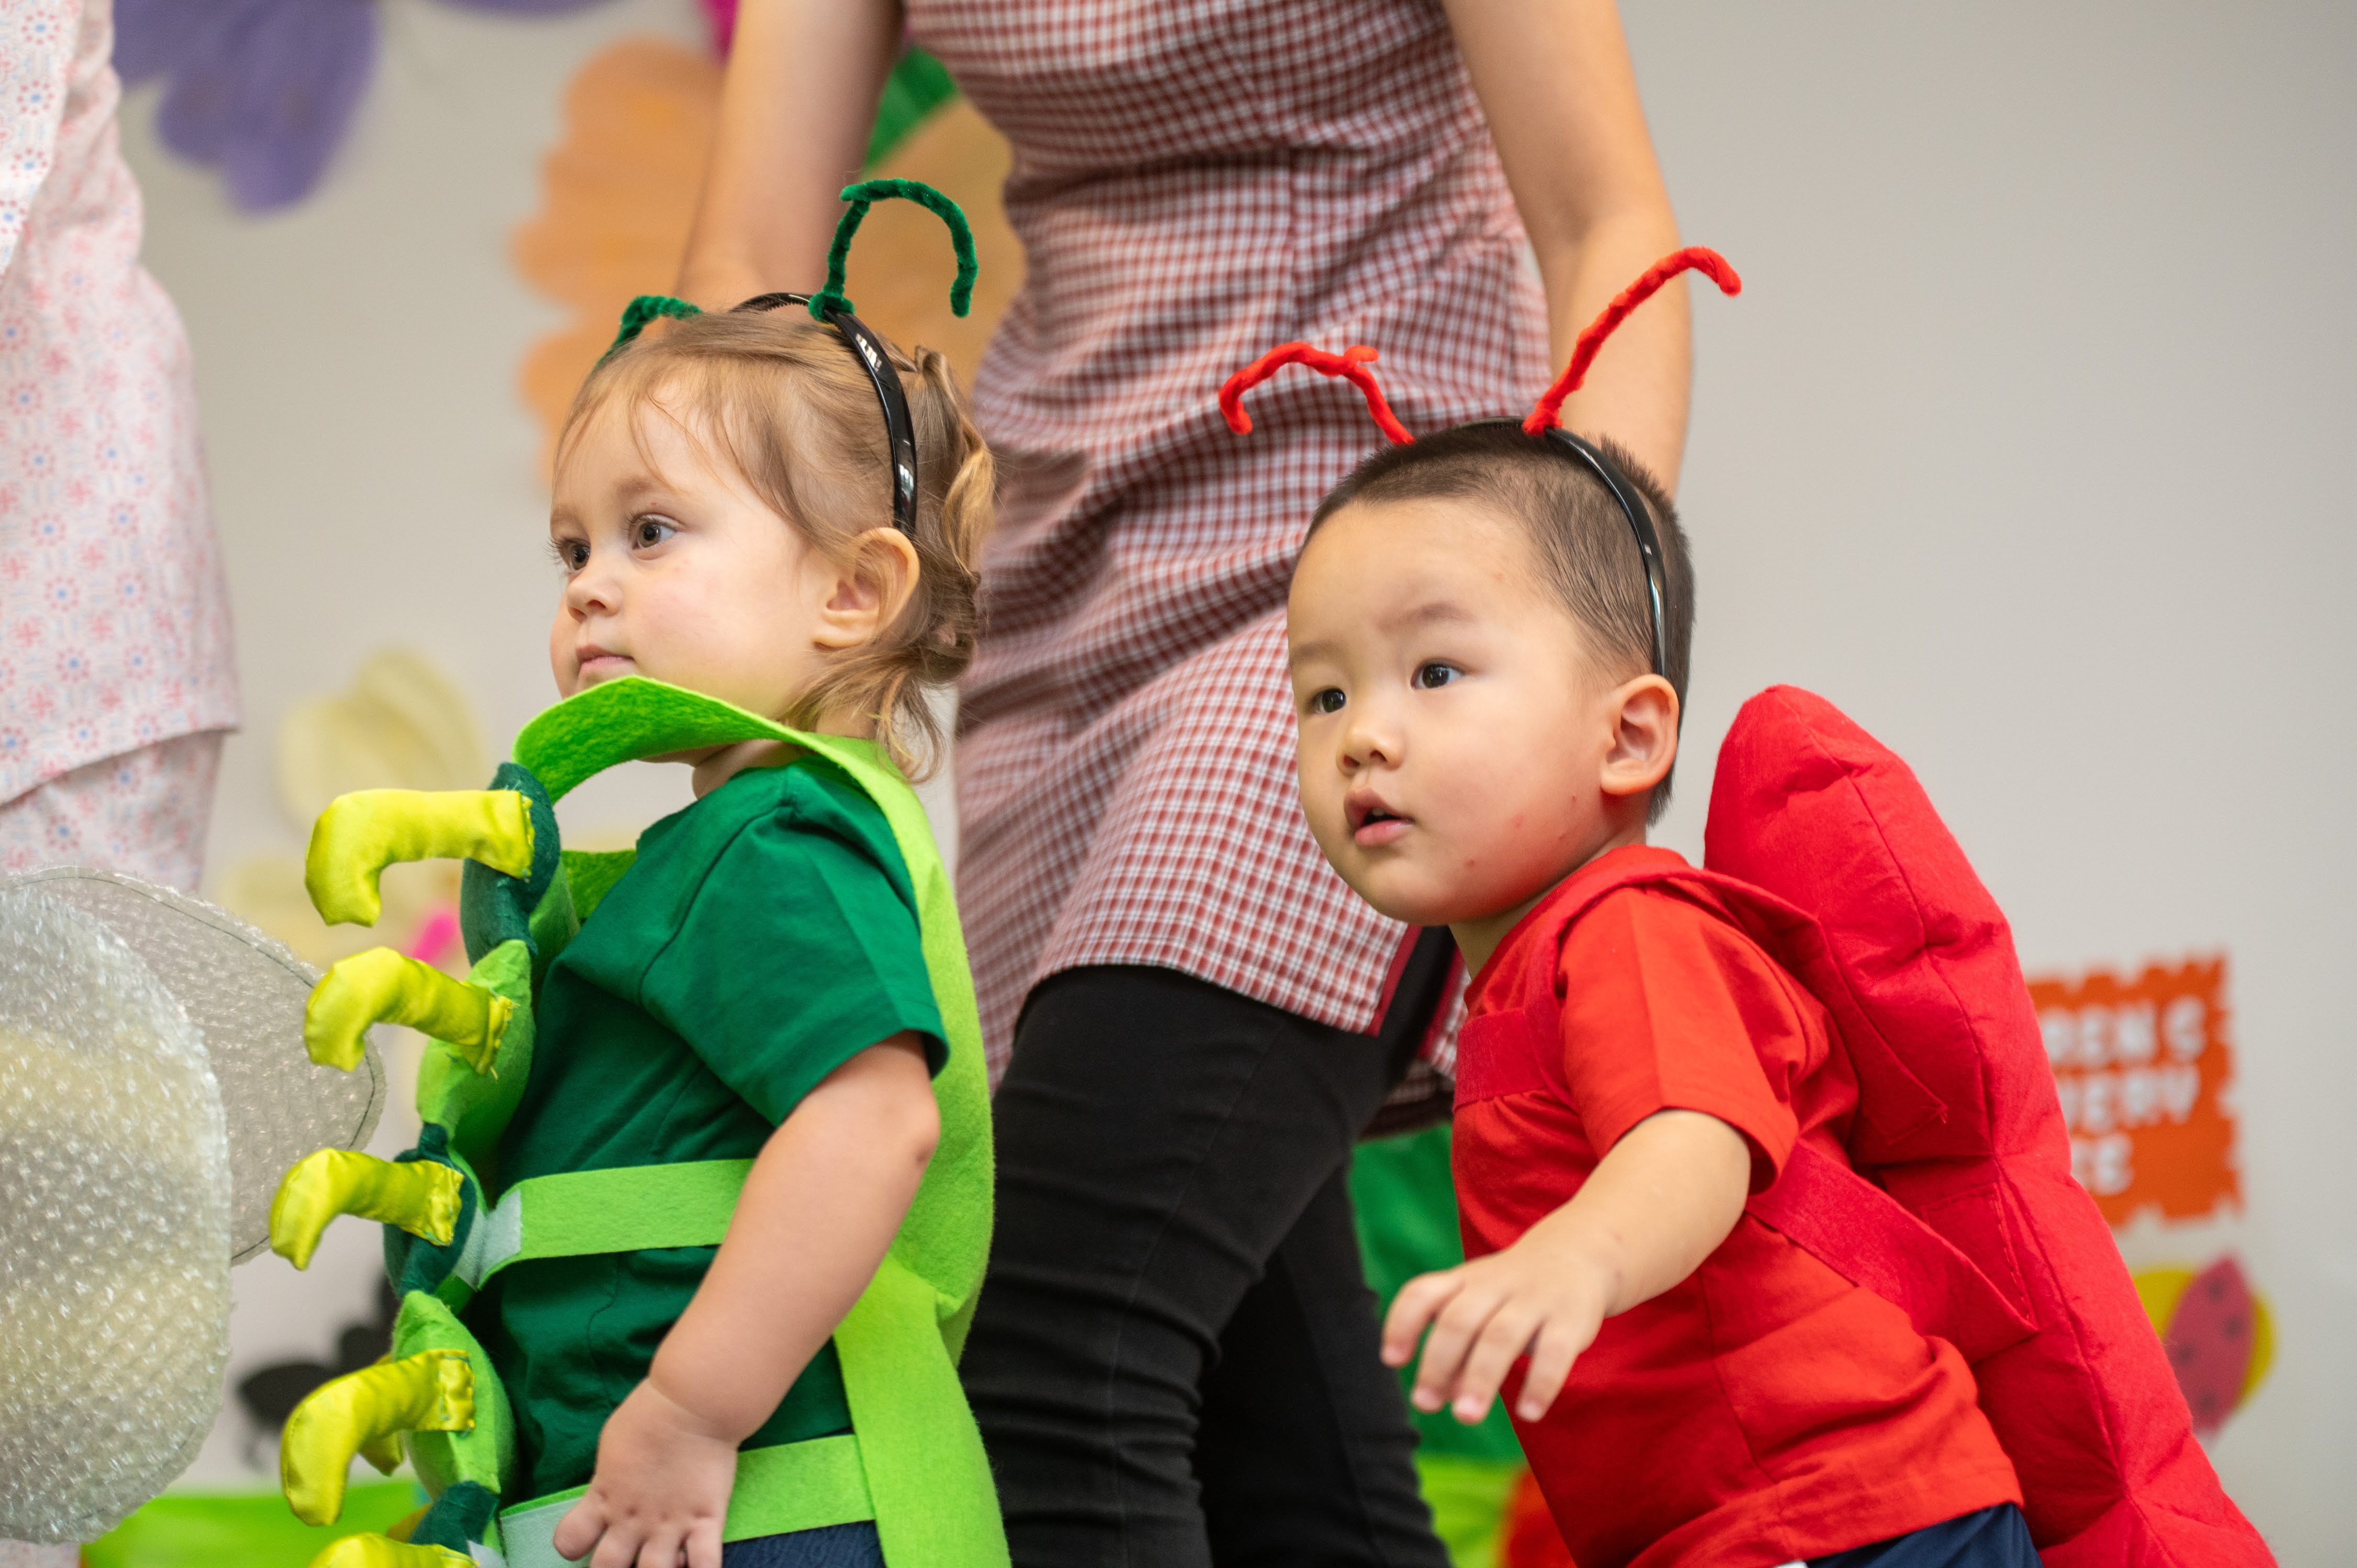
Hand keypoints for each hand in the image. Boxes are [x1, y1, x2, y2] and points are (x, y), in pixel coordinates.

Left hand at [551, 1378, 740, 1567]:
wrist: (693, 1403)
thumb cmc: (649, 1414)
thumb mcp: (612, 1447)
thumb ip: (607, 1479)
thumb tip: (607, 1492)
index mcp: (603, 1497)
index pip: (569, 1541)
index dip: (573, 1545)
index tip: (585, 1540)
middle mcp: (632, 1520)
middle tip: (622, 1562)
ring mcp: (670, 1525)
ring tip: (661, 1566)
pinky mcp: (706, 1521)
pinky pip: (705, 1565)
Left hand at [1380, 1224, 1616, 1425]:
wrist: (1579, 1253)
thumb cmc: (1514, 1294)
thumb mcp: (1481, 1309)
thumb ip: (1458, 1351)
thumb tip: (1444, 1396)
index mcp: (1465, 1281)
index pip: (1423, 1293)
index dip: (1402, 1323)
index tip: (1391, 1360)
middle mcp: (1495, 1286)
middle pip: (1458, 1320)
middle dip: (1437, 1364)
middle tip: (1424, 1404)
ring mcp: (1534, 1299)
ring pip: (1500, 1336)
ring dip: (1480, 1379)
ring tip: (1466, 1416)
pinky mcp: (1571, 1317)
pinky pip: (1555, 1352)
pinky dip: (1540, 1384)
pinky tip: (1529, 1413)